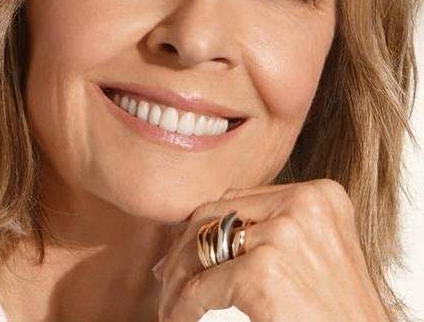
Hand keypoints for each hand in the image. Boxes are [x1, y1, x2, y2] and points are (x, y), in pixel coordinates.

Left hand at [152, 179, 389, 321]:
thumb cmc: (338, 312)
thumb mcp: (314, 251)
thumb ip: (270, 228)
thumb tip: (200, 227)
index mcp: (319, 195)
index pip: (238, 199)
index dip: (205, 226)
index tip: (184, 251)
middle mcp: (303, 204)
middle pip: (214, 216)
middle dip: (184, 248)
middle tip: (166, 276)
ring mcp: (283, 234)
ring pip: (200, 248)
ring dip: (177, 280)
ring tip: (170, 304)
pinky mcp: (263, 272)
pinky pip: (200, 288)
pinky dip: (183, 308)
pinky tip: (180, 319)